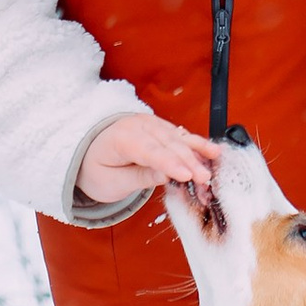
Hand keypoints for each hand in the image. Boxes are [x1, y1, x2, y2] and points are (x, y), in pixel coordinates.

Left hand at [78, 109, 223, 223]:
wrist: (90, 152)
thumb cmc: (99, 169)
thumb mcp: (112, 181)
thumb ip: (139, 177)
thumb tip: (166, 175)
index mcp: (120, 137)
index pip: (148, 150)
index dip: (168, 162)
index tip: (186, 175)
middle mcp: (138, 125)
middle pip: (167, 143)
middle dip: (188, 161)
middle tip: (205, 179)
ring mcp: (151, 124)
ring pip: (178, 137)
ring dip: (197, 152)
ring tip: (214, 161)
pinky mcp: (161, 128)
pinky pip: (181, 136)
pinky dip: (196, 145)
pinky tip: (212, 151)